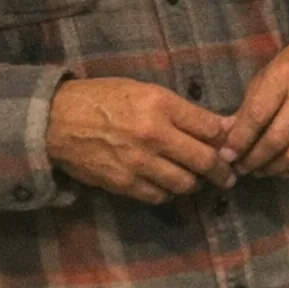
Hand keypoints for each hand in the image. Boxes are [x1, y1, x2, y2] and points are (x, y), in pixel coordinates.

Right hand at [46, 78, 234, 204]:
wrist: (57, 121)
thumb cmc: (104, 98)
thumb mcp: (145, 91)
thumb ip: (182, 110)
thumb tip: (219, 126)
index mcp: (160, 105)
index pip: (209, 127)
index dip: (226, 138)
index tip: (231, 144)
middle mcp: (153, 135)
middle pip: (204, 160)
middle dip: (222, 170)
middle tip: (228, 175)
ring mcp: (139, 163)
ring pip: (185, 183)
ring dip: (196, 183)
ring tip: (198, 180)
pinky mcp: (123, 184)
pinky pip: (159, 196)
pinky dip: (169, 192)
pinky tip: (170, 185)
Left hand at [223, 38, 288, 178]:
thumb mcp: (264, 77)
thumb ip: (246, 108)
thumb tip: (227, 141)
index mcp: (284, 76)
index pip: (258, 116)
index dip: (239, 140)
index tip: (226, 155)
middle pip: (277, 139)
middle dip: (253, 159)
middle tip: (241, 167)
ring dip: (273, 169)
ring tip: (259, 170)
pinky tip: (283, 169)